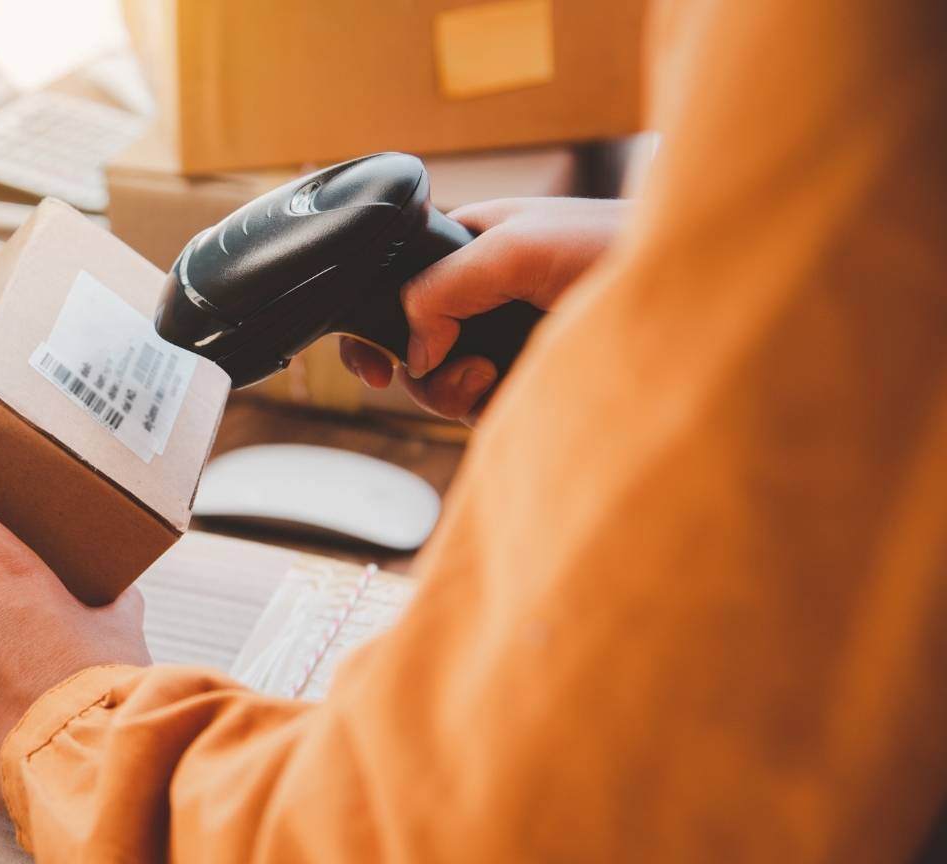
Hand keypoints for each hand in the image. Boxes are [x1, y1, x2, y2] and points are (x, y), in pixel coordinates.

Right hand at [338, 197, 629, 423]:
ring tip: (495, 375)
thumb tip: (413, 349)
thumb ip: (443, 285)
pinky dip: (489, 410)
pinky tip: (517, 391)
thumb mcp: (515, 247)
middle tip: (466, 369)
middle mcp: (484, 297)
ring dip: (456, 393)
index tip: (376, 367)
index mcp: (470, 246)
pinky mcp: (532, 382)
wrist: (695, 296)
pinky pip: (485, 412)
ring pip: (444, 388)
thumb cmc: (616, 245)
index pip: (397, 286)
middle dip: (425, 371)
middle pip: (414, 349)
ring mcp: (507, 342)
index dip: (373, 325)